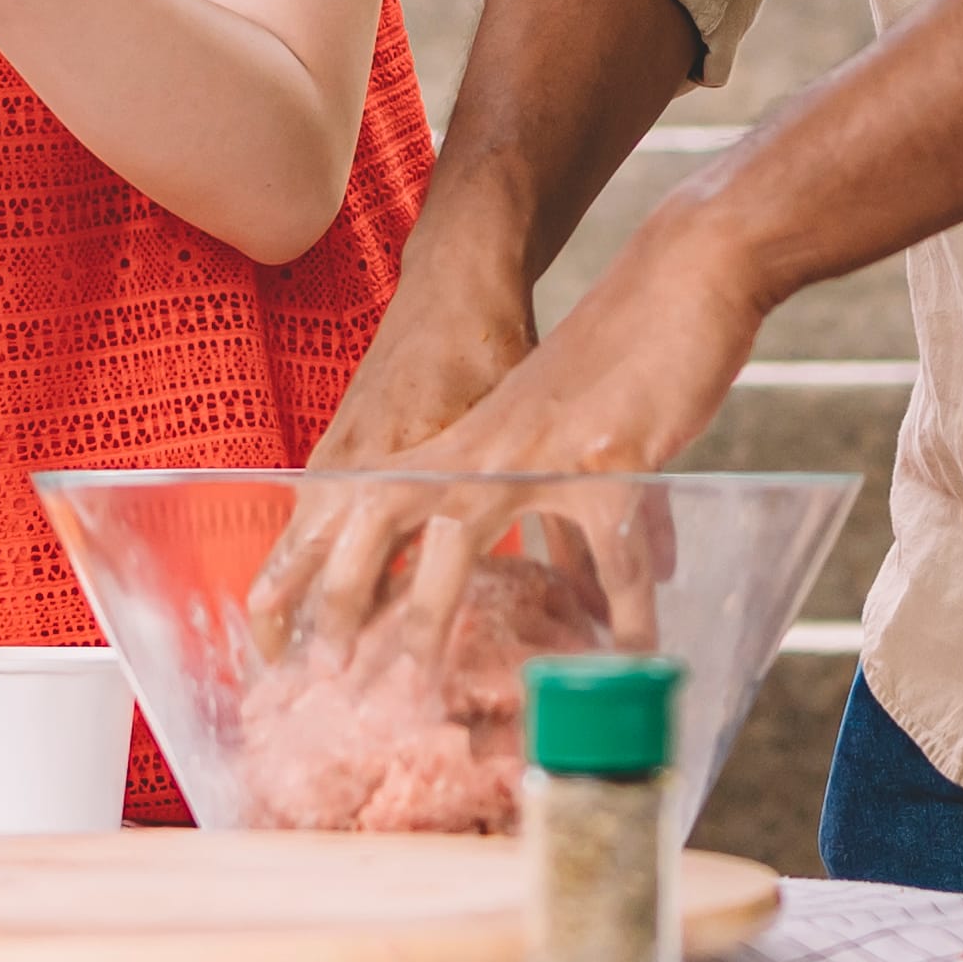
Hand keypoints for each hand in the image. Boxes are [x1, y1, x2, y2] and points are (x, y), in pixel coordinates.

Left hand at [260, 205, 764, 656]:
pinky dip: (626, 606)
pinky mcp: (609, 452)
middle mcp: (483, 446)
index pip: (362, 508)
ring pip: (459, 538)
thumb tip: (561, 589)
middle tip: (328, 674)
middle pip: (378, 518)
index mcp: (462, 443)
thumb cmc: (621, 358)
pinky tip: (636, 645)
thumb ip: (543, 506)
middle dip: (342, 595)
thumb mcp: (551, 433)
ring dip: (433, 613)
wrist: (682, 270)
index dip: (313, 569)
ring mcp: (539, 449)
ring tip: (428, 691)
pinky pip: (608, 549)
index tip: (281, 640)